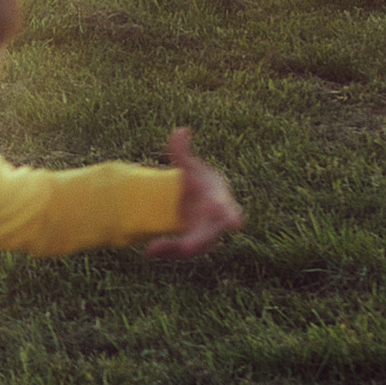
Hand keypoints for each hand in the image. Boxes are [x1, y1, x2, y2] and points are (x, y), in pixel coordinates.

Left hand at [148, 126, 243, 257]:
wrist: (199, 200)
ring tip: (151, 250)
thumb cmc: (199, 182)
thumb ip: (182, 152)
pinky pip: (182, 253)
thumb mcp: (190, 167)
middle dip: (197, 243)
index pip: (230, 212)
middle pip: (209, 237)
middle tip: (184, 247)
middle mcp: (215, 224)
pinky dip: (168, 253)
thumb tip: (180, 130)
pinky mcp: (192, 245)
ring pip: (193, 249)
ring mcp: (204, 237)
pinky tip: (150, 251)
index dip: (233, 217)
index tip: (235, 223)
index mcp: (219, 203)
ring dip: (174, 251)